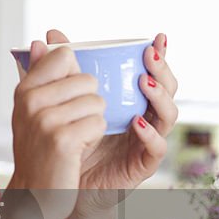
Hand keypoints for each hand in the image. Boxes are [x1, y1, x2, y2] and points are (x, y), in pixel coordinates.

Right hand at [9, 39, 106, 218]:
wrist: (33, 195)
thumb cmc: (38, 151)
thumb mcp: (33, 110)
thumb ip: (40, 74)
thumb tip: (40, 41)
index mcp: (25, 89)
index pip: (64, 56)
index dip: (76, 75)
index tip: (68, 98)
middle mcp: (31, 100)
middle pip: (87, 79)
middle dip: (89, 103)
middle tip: (69, 125)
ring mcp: (45, 119)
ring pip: (97, 102)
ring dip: (93, 122)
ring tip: (73, 138)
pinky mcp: (62, 139)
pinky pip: (99, 123)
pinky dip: (94, 138)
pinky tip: (77, 149)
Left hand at [43, 30, 177, 215]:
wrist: (64, 182)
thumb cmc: (70, 140)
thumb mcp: (63, 101)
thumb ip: (60, 69)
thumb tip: (49, 36)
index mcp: (131, 100)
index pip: (151, 74)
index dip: (159, 56)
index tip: (156, 38)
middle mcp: (145, 117)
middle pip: (168, 91)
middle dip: (163, 71)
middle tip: (149, 56)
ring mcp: (146, 140)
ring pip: (168, 116)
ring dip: (159, 97)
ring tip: (144, 83)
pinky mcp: (143, 164)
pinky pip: (156, 148)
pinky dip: (150, 134)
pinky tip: (136, 122)